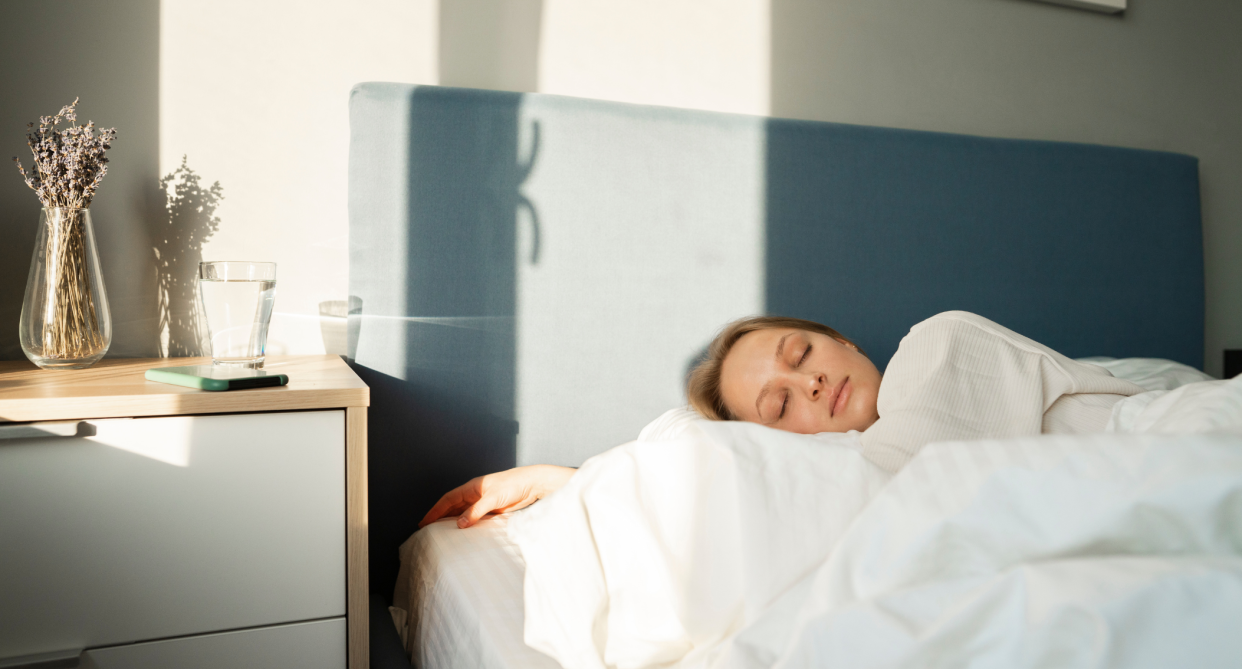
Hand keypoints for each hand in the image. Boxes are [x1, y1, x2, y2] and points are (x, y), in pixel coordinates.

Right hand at [419, 464, 575, 528]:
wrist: (532, 484)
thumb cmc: (513, 485)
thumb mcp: (493, 498)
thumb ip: (476, 511)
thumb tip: (460, 525)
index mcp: (472, 488)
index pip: (448, 500)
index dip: (435, 511)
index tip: (423, 522)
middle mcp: (475, 494)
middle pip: (452, 507)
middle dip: (439, 518)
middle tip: (427, 531)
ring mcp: (483, 502)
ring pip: (463, 513)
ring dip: (452, 522)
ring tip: (441, 535)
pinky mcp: (492, 510)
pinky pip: (474, 518)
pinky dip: (467, 525)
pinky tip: (463, 534)